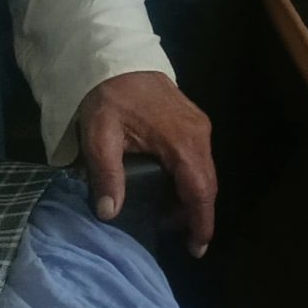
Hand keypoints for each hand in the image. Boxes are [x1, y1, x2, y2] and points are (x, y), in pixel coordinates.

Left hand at [75, 71, 216, 257]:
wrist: (116, 59)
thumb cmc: (108, 97)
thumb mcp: (99, 136)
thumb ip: (107, 174)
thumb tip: (110, 213)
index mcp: (181, 142)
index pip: (199, 190)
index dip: (200, 222)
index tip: (197, 248)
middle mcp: (199, 135)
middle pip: (207, 184)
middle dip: (197, 215)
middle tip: (181, 240)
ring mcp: (199, 127)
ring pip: (205, 172)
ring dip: (192, 198)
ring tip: (169, 218)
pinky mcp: (194, 122)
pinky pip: (199, 159)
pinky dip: (190, 180)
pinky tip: (170, 189)